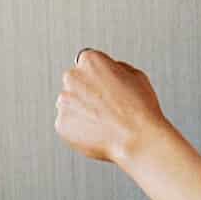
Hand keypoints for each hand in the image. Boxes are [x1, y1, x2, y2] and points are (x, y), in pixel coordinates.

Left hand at [56, 49, 168, 164]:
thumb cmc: (139, 109)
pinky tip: (97, 131)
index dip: (101, 77)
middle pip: (76, 83)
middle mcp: (72, 77)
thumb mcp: (136, 75)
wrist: (137, 139)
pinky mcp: (61, 124)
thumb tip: (108, 71)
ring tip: (105, 121)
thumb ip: (115, 68)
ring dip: (83, 110)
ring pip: (71, 104)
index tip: (108, 87)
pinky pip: (69, 124)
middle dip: (88, 93)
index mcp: (89, 60)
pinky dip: (79, 128)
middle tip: (108, 106)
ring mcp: (64, 102)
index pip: (88, 64)